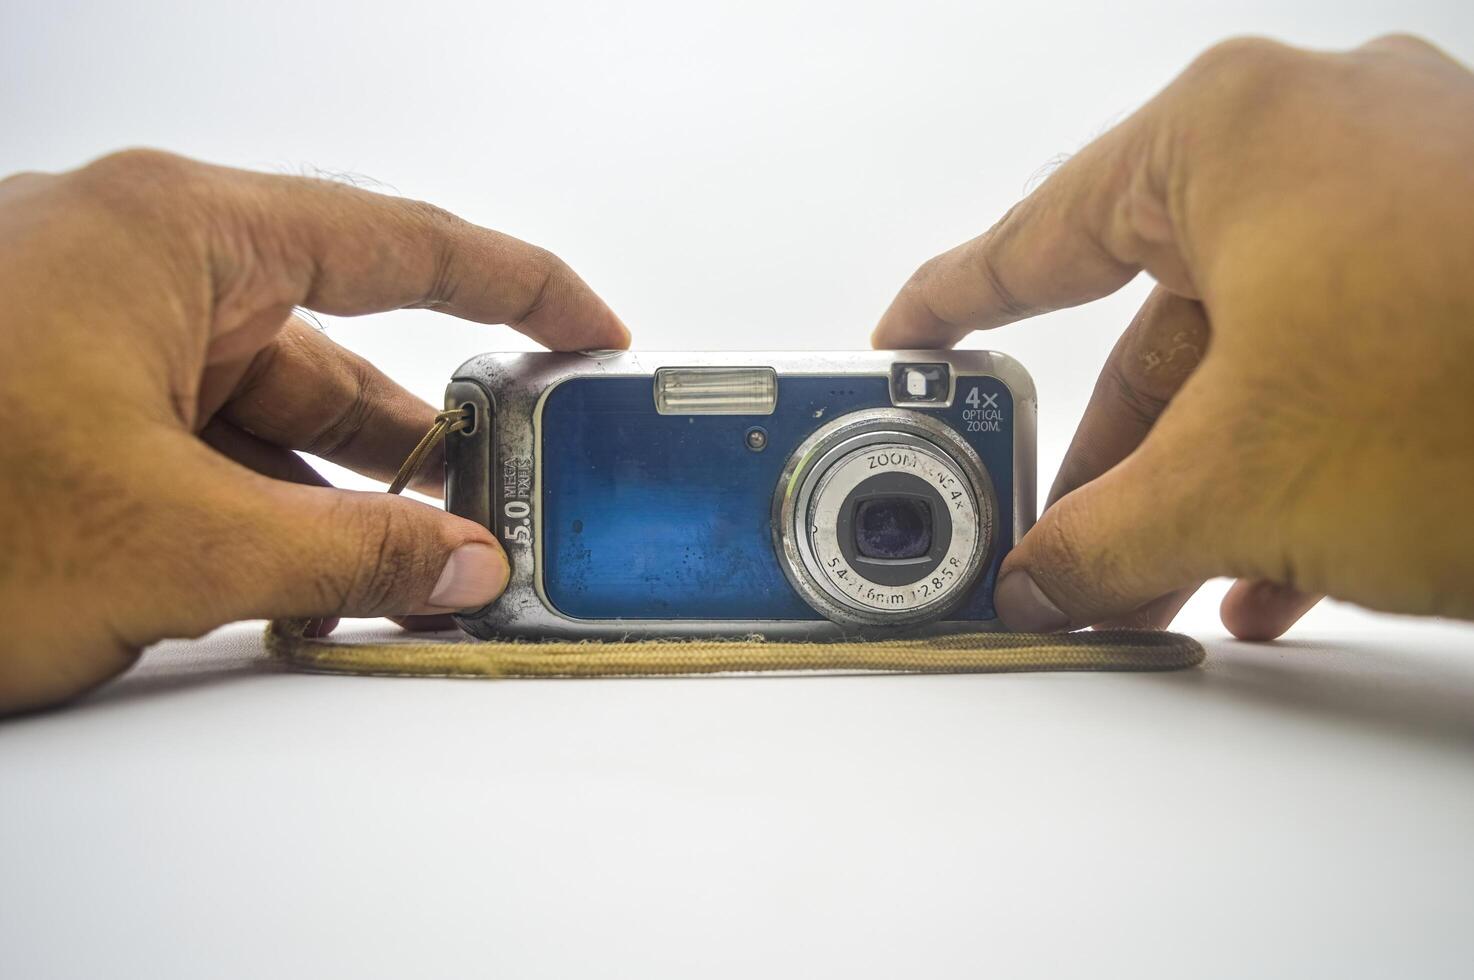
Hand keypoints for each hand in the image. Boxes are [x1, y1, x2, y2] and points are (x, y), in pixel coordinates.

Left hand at [0, 150, 627, 713]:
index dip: (520, 289)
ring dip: (328, 499)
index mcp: (177, 235)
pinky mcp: (52, 402)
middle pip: (334, 347)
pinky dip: (249, 515)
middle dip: (418, 441)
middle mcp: (138, 267)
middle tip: (502, 505)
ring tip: (400, 575)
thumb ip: (343, 551)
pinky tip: (291, 584)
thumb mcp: (165, 537)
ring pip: (260, 416)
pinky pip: (193, 450)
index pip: (403, 245)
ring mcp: (89, 336)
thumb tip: (462, 564)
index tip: (591, 332)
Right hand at [873, 36, 1473, 637]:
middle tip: (1049, 537)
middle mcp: (1328, 137)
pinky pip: (1345, 360)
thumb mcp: (1238, 481)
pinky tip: (1279, 573)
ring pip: (1258, 353)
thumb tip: (1038, 580)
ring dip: (1206, 482)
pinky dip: (1299, 464)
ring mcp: (1421, 192)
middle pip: (1160, 317)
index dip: (954, 302)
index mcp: (1235, 137)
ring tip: (1163, 585)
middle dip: (1112, 455)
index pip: (1040, 234)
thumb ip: (1101, 538)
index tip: (908, 342)